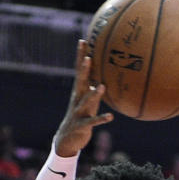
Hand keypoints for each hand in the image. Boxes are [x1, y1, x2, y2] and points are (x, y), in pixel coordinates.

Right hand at [53, 41, 114, 158]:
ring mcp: (78, 112)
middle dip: (84, 69)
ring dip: (94, 94)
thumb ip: (94, 90)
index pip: (79, 71)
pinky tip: (110, 117)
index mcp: (79, 92)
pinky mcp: (82, 125)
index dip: (80, 56)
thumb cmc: (81, 117)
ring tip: (102, 86)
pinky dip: (101, 119)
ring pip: (86, 101)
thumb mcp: (88, 102)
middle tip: (87, 57)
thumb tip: (104, 79)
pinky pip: (93, 122)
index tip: (83, 40)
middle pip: (80, 81)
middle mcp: (77, 99)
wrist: (67, 139)